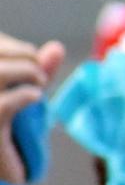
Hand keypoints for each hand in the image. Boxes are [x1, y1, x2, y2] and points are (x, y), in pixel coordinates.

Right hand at [0, 34, 64, 184]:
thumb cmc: (7, 138)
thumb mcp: (22, 99)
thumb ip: (34, 71)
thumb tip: (58, 46)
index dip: (8, 45)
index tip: (31, 56)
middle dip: (22, 56)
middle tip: (40, 75)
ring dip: (27, 72)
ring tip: (40, 86)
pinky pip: (3, 105)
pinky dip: (26, 95)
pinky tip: (35, 99)